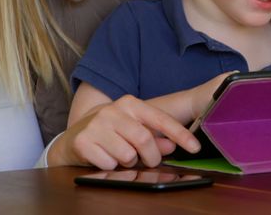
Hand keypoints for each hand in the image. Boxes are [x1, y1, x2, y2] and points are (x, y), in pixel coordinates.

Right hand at [47, 95, 199, 169]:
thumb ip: (155, 136)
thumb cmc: (112, 131)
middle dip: (151, 156)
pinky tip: (105, 157)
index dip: (180, 135)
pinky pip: (108, 163)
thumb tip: (171, 146)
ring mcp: (96, 124)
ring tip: (122, 155)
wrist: (75, 134)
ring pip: (127, 154)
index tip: (195, 147)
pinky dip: (111, 166)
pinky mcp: (83, 141)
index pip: (161, 119)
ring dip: (129, 162)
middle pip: (144, 140)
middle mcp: (113, 110)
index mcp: (131, 103)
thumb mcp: (135, 128)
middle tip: (149, 161)